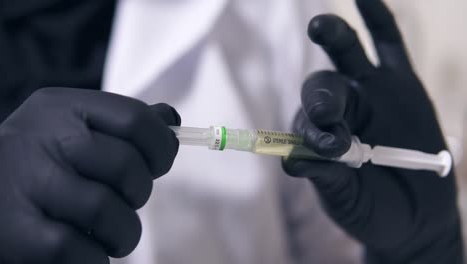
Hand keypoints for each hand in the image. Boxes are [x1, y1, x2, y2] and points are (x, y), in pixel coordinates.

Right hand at [0, 88, 179, 262]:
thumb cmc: (44, 160)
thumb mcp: (74, 125)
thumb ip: (123, 124)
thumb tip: (170, 120)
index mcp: (64, 107)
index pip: (137, 119)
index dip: (161, 147)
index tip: (157, 165)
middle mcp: (43, 138)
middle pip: (127, 166)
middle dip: (139, 191)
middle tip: (126, 200)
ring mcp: (27, 183)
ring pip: (106, 211)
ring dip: (124, 232)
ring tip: (114, 233)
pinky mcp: (17, 232)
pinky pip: (78, 250)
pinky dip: (96, 257)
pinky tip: (89, 249)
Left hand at [283, 1, 462, 262]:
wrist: (414, 217)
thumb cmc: (371, 208)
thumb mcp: (344, 200)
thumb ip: (323, 178)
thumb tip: (291, 161)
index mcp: (317, 135)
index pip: (303, 120)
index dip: (311, 129)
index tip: (327, 149)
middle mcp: (339, 109)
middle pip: (322, 86)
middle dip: (322, 98)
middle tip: (329, 115)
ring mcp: (369, 92)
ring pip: (345, 57)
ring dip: (332, 38)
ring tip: (319, 27)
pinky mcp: (402, 83)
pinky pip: (388, 45)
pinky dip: (377, 20)